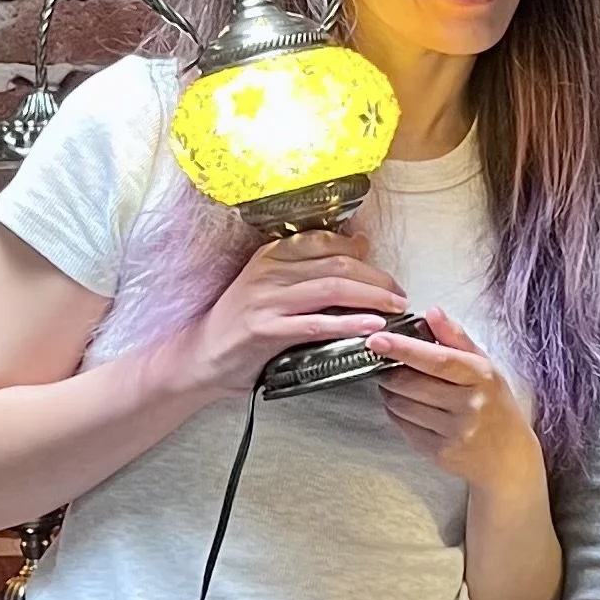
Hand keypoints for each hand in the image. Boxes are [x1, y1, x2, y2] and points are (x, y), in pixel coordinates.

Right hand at [158, 234, 412, 405]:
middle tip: (399, 293)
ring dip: (371, 297)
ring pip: (332, 289)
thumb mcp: (271, 287)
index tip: (384, 269)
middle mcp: (268, 271)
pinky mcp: (265, 330)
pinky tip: (372, 327)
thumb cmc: (242, 325)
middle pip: (337, 265)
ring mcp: (266, 300)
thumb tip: (358, 246)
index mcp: (270, 255)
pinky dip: (349, 324)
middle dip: (376, 278)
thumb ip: (307, 269)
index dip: (361, 253)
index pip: (325, 241)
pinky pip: (316, 324)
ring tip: (396, 307)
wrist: (200, 357)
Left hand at [368, 307, 543, 494]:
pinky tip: (410, 409)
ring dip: (391, 393)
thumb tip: (432, 312)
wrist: (509, 458)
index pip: (437, 359)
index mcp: (481, 377)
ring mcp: (455, 432)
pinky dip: (398, 414)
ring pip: (401, 405)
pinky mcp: (440, 453)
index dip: (404, 348)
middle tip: (387, 364)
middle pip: (410, 383)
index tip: (377, 339)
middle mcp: (470, 405)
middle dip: (390, 371)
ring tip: (401, 387)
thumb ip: (456, 338)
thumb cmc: (495, 405)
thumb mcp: (485, 367)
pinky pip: (403, 427)